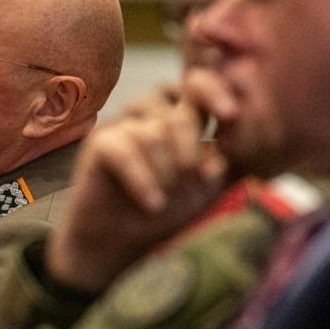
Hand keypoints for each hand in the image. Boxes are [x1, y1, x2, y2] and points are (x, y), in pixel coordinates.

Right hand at [45, 83, 228, 292]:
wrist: (116, 242)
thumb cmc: (161, 212)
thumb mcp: (202, 193)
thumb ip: (222, 171)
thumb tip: (225, 156)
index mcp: (178, 118)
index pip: (196, 86)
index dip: (213, 92)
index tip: (229, 116)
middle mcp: (150, 117)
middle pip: (178, 114)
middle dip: (190, 150)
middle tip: (189, 179)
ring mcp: (123, 127)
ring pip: (152, 133)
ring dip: (165, 172)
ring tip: (163, 201)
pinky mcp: (99, 144)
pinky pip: (125, 150)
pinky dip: (142, 179)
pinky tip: (152, 202)